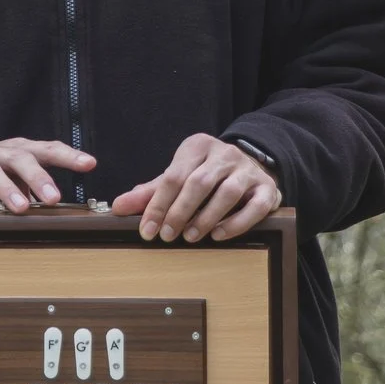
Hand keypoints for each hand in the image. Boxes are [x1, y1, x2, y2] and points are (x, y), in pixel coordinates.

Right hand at [0, 138, 93, 211]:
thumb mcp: (19, 173)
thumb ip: (40, 187)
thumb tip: (68, 211)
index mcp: (21, 152)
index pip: (48, 150)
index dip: (69, 156)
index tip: (89, 164)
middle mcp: (0, 154)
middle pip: (21, 159)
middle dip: (39, 178)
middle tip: (54, 198)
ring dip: (6, 188)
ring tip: (21, 207)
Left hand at [110, 133, 279, 241]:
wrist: (252, 167)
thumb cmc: (207, 176)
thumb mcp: (178, 178)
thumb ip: (150, 193)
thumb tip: (118, 207)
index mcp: (198, 146)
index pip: (174, 176)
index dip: (158, 205)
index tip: (147, 231)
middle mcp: (224, 154)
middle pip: (199, 182)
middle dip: (180, 212)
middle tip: (167, 236)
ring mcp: (248, 170)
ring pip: (228, 192)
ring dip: (206, 218)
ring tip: (191, 237)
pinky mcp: (267, 188)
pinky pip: (254, 206)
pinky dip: (236, 223)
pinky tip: (219, 235)